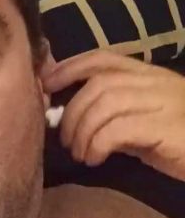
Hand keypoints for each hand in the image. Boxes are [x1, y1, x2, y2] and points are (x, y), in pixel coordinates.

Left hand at [43, 49, 184, 180]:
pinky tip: (95, 159)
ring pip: (105, 103)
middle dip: (73, 111)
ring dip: (82, 130)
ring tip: (80, 153)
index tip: (47, 83)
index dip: (70, 66)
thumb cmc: (182, 141)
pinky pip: (118, 129)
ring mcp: (163, 102)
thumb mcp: (145, 123)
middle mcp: (155, 82)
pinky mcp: (166, 126)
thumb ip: (117, 114)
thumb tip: (75, 119)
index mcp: (149, 75)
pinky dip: (97, 144)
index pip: (103, 58)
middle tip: (65, 139)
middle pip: (98, 83)